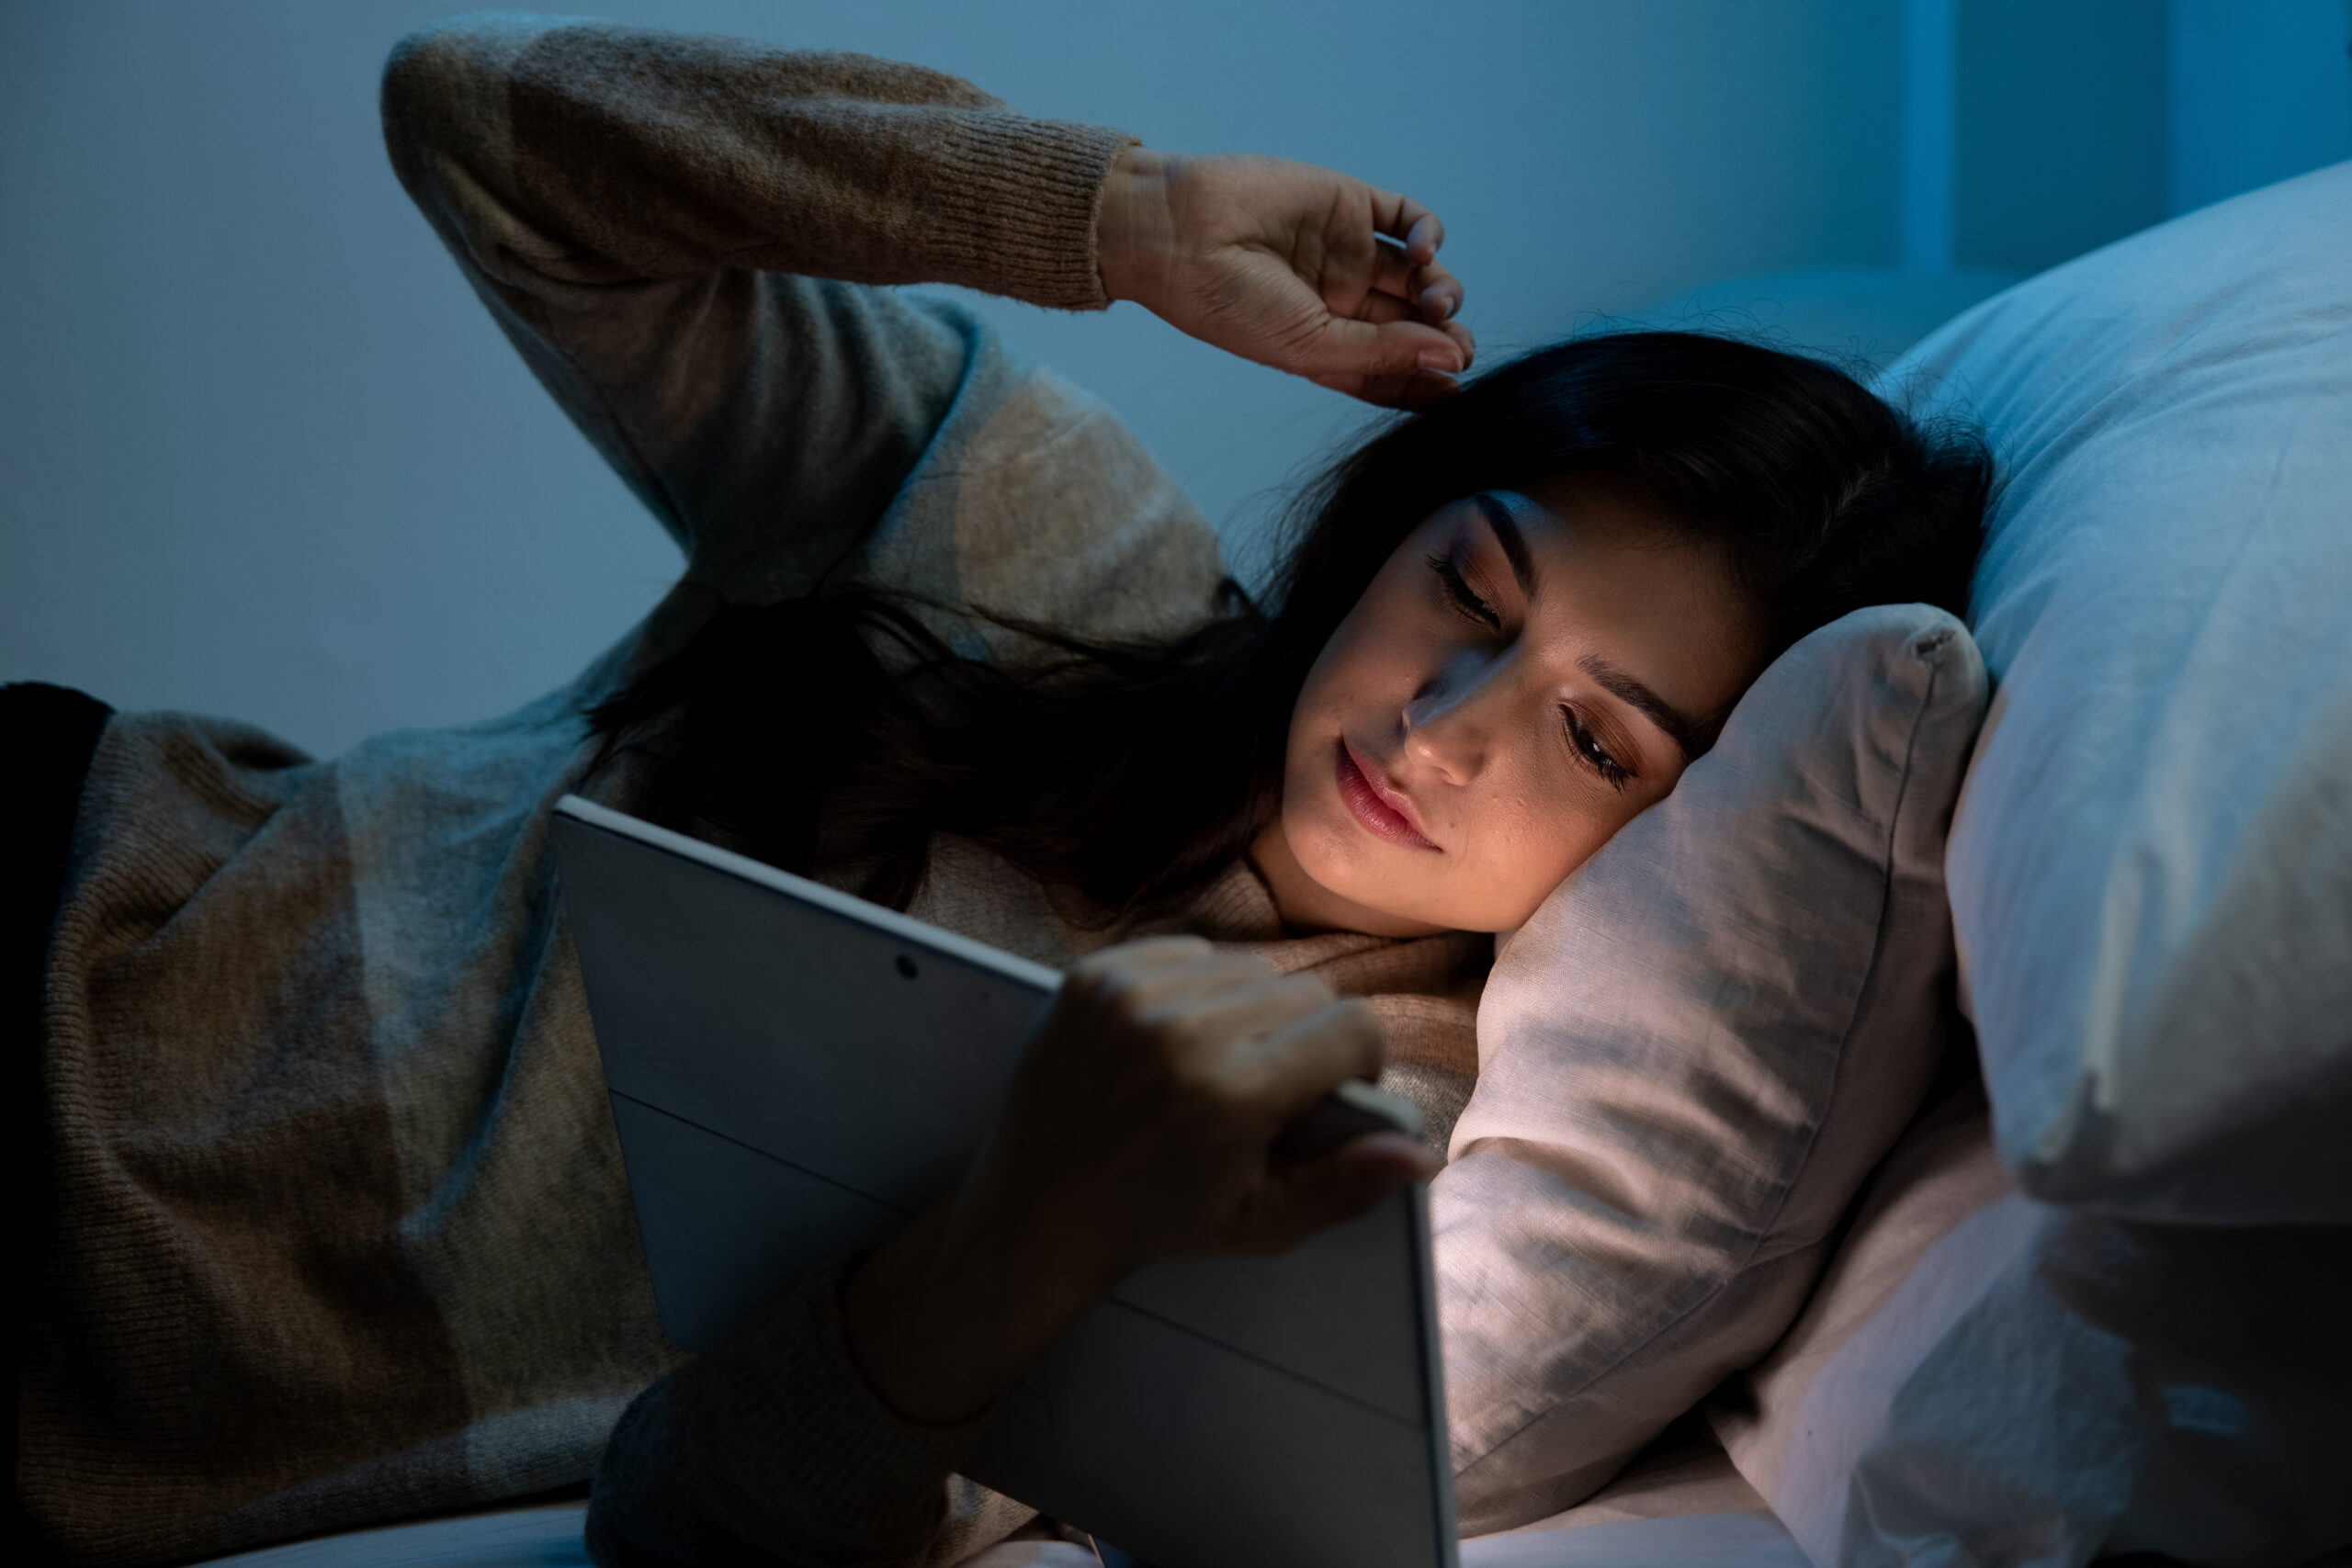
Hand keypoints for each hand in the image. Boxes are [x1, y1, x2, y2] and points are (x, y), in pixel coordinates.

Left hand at [841, 936, 1433, 1423]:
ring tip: (1223, 1060)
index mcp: (1233, 1096)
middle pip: (1306, 992)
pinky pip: (1189, 952)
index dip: (1359, 1061)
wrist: (1040, 1206)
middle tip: (1272, 1084)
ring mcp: (1132, 996)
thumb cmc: (1162, 1218)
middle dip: (1306, 1038)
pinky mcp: (1094, 975)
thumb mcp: (1263, 1223)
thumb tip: (1421, 1155)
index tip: (1331, 1093)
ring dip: (1252, 1009)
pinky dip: (1197, 988)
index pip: (1353, 1028)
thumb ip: (1345, 1186)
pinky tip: (1177, 1036)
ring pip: (1249, 967)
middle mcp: (1184, 1033)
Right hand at [1097, 148, 1475, 408]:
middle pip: (1414, 322)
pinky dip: (1428, 234)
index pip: (1391, 368)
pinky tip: (1422, 251)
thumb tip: (1454, 361)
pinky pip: (1408, 217)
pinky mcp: (1351, 204)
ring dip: (1442, 289)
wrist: (1180, 235)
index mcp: (1325, 345)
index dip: (1428, 380)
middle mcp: (1342, 301)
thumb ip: (1383, 354)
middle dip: (1444, 335)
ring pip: (1419, 274)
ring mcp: (1349, 251)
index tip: (1457, 389)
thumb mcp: (1309, 347)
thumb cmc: (1231, 305)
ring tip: (1436, 299)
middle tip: (1460, 346)